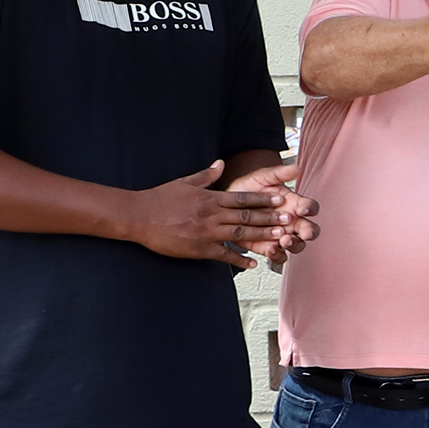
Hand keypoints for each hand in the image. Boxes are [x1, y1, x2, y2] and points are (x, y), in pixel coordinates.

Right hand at [129, 161, 293, 269]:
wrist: (138, 216)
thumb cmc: (160, 198)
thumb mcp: (184, 182)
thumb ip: (206, 176)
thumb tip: (221, 163)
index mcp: (209, 198)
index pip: (242, 198)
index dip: (263, 199)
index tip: (280, 198)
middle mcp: (211, 215)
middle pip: (246, 217)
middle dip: (270, 218)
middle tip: (290, 219)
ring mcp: (206, 233)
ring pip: (240, 235)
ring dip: (261, 237)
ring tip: (281, 237)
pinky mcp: (198, 249)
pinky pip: (224, 256)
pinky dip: (240, 260)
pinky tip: (254, 264)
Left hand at [226, 160, 320, 264]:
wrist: (226, 204)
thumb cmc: (248, 190)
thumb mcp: (262, 178)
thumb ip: (278, 174)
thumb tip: (295, 168)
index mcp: (294, 204)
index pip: (310, 207)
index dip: (310, 208)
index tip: (303, 208)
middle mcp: (292, 222)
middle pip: (309, 230)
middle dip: (309, 232)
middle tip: (304, 232)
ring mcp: (281, 236)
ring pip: (297, 245)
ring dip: (294, 244)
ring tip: (284, 240)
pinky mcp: (268, 247)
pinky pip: (278, 255)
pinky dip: (276, 254)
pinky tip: (270, 249)